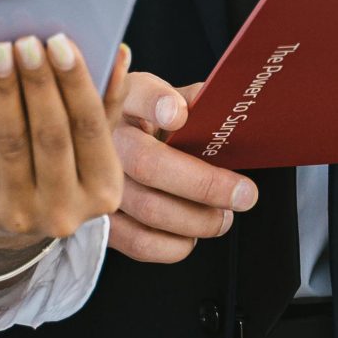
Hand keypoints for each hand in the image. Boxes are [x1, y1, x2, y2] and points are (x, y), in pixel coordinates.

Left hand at [0, 34, 130, 258]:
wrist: (6, 224)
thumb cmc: (56, 168)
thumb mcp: (88, 144)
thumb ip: (105, 101)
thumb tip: (119, 51)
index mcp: (104, 190)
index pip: (91, 127)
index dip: (75, 83)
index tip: (61, 42)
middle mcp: (67, 211)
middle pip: (51, 134)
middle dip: (38, 83)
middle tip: (26, 41)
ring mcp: (22, 214)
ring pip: (13, 142)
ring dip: (4, 91)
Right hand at [104, 72, 257, 262]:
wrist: (106, 152)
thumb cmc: (144, 125)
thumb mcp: (164, 101)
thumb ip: (193, 102)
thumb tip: (228, 112)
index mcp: (123, 99)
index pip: (135, 93)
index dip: (156, 103)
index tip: (178, 115)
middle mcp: (102, 139)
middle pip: (149, 164)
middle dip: (206, 184)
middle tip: (243, 194)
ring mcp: (94, 182)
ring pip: (150, 209)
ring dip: (199, 220)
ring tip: (222, 217)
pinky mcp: (98, 221)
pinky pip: (141, 242)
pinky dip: (176, 244)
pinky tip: (190, 234)